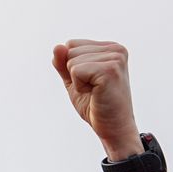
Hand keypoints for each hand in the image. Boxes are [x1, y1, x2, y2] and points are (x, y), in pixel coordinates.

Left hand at [54, 39, 139, 154]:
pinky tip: (95, 93)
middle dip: (74, 74)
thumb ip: (63, 63)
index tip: (89, 81)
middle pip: (70, 51)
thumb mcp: (74, 81)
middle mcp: (116, 49)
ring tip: (96, 92)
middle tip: (93, 89)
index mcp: (110, 48)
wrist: (112, 127)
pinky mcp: (110, 70)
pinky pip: (76, 71)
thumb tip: (57, 46)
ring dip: (78, 82)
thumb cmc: (95, 105)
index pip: (71, 44)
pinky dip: (79, 86)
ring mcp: (115, 58)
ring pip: (71, 61)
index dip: (72, 67)